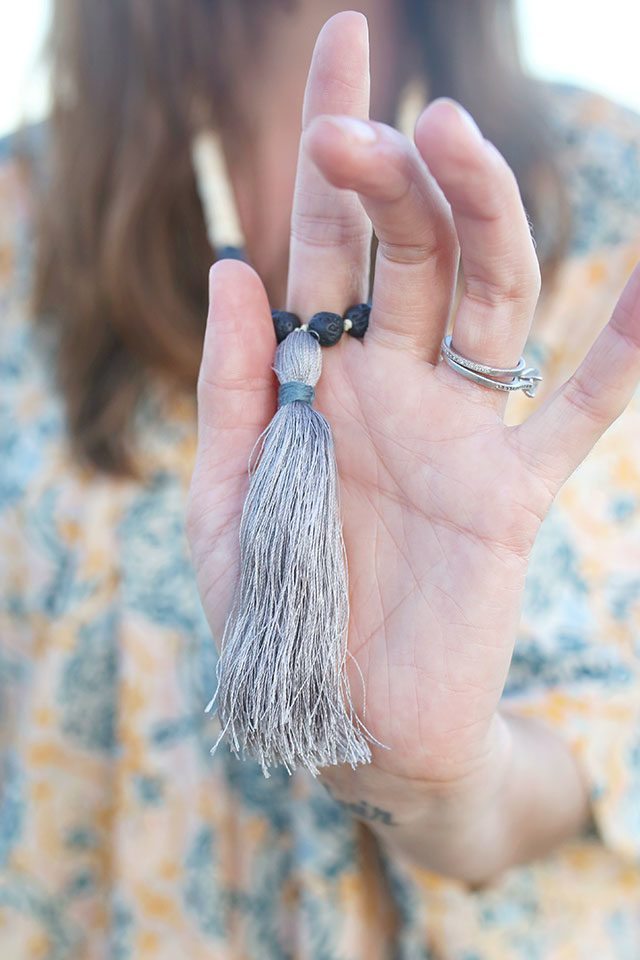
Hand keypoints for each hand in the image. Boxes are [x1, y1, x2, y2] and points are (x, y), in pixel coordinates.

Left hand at [187, 13, 639, 791]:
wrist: (338, 716)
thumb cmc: (272, 612)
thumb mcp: (224, 500)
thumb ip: (232, 388)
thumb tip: (234, 263)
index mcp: (315, 378)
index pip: (327, 236)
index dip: (333, 142)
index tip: (343, 39)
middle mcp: (392, 386)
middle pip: (407, 247)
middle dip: (393, 174)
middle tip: (379, 124)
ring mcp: (459, 431)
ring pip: (488, 295)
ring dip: (480, 216)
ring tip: (454, 138)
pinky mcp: (511, 494)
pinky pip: (579, 413)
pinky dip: (624, 354)